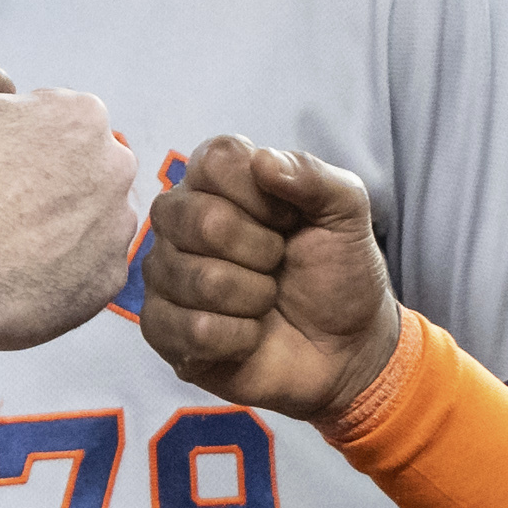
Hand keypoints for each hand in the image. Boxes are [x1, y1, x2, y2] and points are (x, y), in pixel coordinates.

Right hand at [0, 41, 143, 352]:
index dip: (18, 140)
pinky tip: (19, 272)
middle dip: (47, 181)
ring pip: (89, 220)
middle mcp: (114, 170)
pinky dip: (61, 272)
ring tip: (6, 242)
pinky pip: (89, 270)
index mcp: (81, 117)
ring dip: (59, 226)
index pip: (59, 121)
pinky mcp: (107, 283)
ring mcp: (115, 231)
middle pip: (82, 169)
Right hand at [140, 134, 401, 422]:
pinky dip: (240, 337)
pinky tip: (249, 335)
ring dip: (254, 297)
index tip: (289, 221)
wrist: (345, 346)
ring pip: (200, 279)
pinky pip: (194, 330)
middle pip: (201, 220)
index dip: (261, 196)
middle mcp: (179, 221)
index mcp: (217, 181)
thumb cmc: (336, 272)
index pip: (215, 161)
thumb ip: (313, 175)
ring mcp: (165, 275)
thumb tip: (263, 161)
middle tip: (278, 264)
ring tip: (266, 300)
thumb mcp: (345, 212)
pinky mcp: (162, 330)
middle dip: (261, 250)